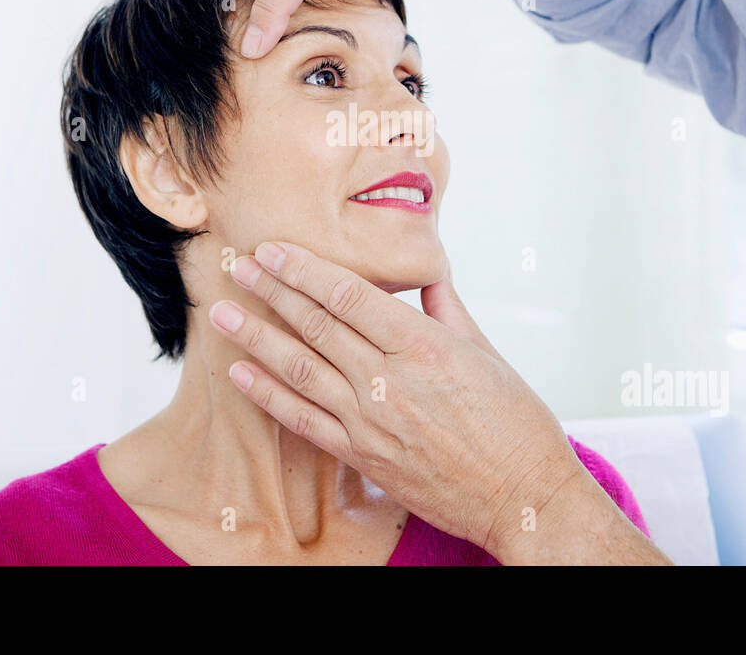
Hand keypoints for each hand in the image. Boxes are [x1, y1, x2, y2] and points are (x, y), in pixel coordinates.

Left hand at [209, 239, 606, 558]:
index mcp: (424, 345)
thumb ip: (446, 309)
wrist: (523, 496)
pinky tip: (243, 374)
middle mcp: (390, 379)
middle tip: (236, 265)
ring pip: (300, 368)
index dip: (304, 268)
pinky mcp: (363, 456)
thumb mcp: (486, 352)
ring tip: (222, 313)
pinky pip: (304, 420)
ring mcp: (371, 420)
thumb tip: (428, 272)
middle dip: (270, 291)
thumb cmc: (515, 423)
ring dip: (256, 338)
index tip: (272, 248)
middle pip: (316, 324)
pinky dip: (269, 395)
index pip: (348, 295)